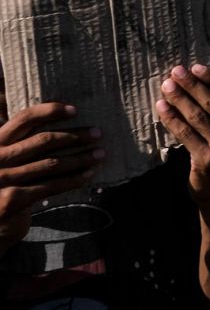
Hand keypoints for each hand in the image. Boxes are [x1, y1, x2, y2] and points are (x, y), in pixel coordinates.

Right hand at [0, 103, 103, 253]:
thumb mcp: (4, 158)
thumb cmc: (3, 181)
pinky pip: (50, 186)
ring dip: (80, 158)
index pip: (24, 119)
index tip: (75, 110)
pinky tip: (87, 175)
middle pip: (44, 140)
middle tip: (97, 134)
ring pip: (51, 163)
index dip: (50, 111)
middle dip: (75, 136)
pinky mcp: (11, 200)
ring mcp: (3, 179)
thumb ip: (22, 144)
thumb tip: (66, 125)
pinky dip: (72, 180)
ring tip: (99, 154)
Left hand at [155, 65, 209, 207]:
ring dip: (179, 98)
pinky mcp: (206, 159)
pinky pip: (185, 133)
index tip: (195, 68)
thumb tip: (199, 84)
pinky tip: (162, 108)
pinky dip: (172, 118)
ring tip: (166, 86)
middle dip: (192, 85)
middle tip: (176, 72)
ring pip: (198, 116)